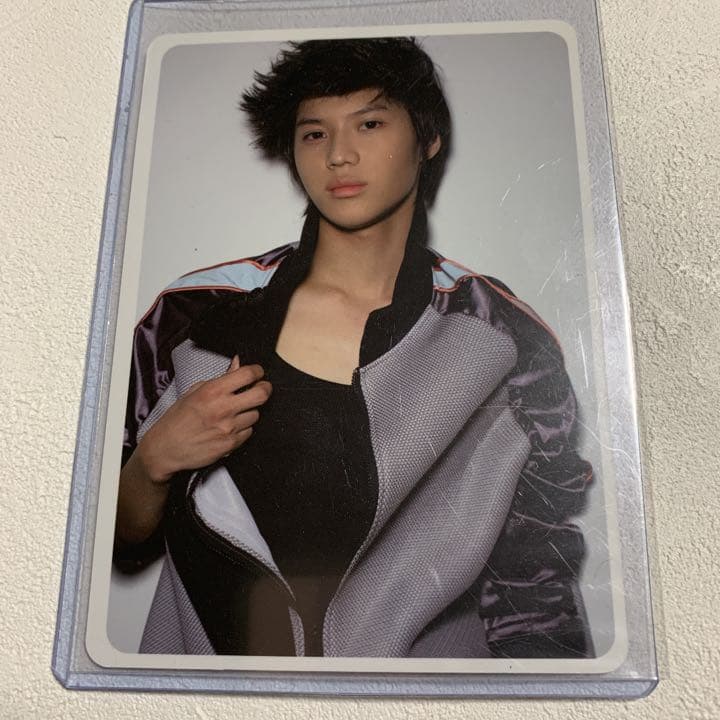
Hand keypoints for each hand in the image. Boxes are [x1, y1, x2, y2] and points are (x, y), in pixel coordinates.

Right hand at [137, 356, 270, 482]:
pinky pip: (249, 432)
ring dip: (249, 412)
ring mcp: (229, 427)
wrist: (165, 448)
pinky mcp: (231, 444)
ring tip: (235, 413)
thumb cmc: (177, 419)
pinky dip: (243, 429)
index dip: (257, 371)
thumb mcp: (194, 392)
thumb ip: (220, 378)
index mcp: (212, 391)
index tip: (258, 373)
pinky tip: (230, 428)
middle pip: (262, 394)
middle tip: (262, 388)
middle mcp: (223, 408)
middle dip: (265, 389)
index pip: (247, 374)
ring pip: (256, 414)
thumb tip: (238, 363)